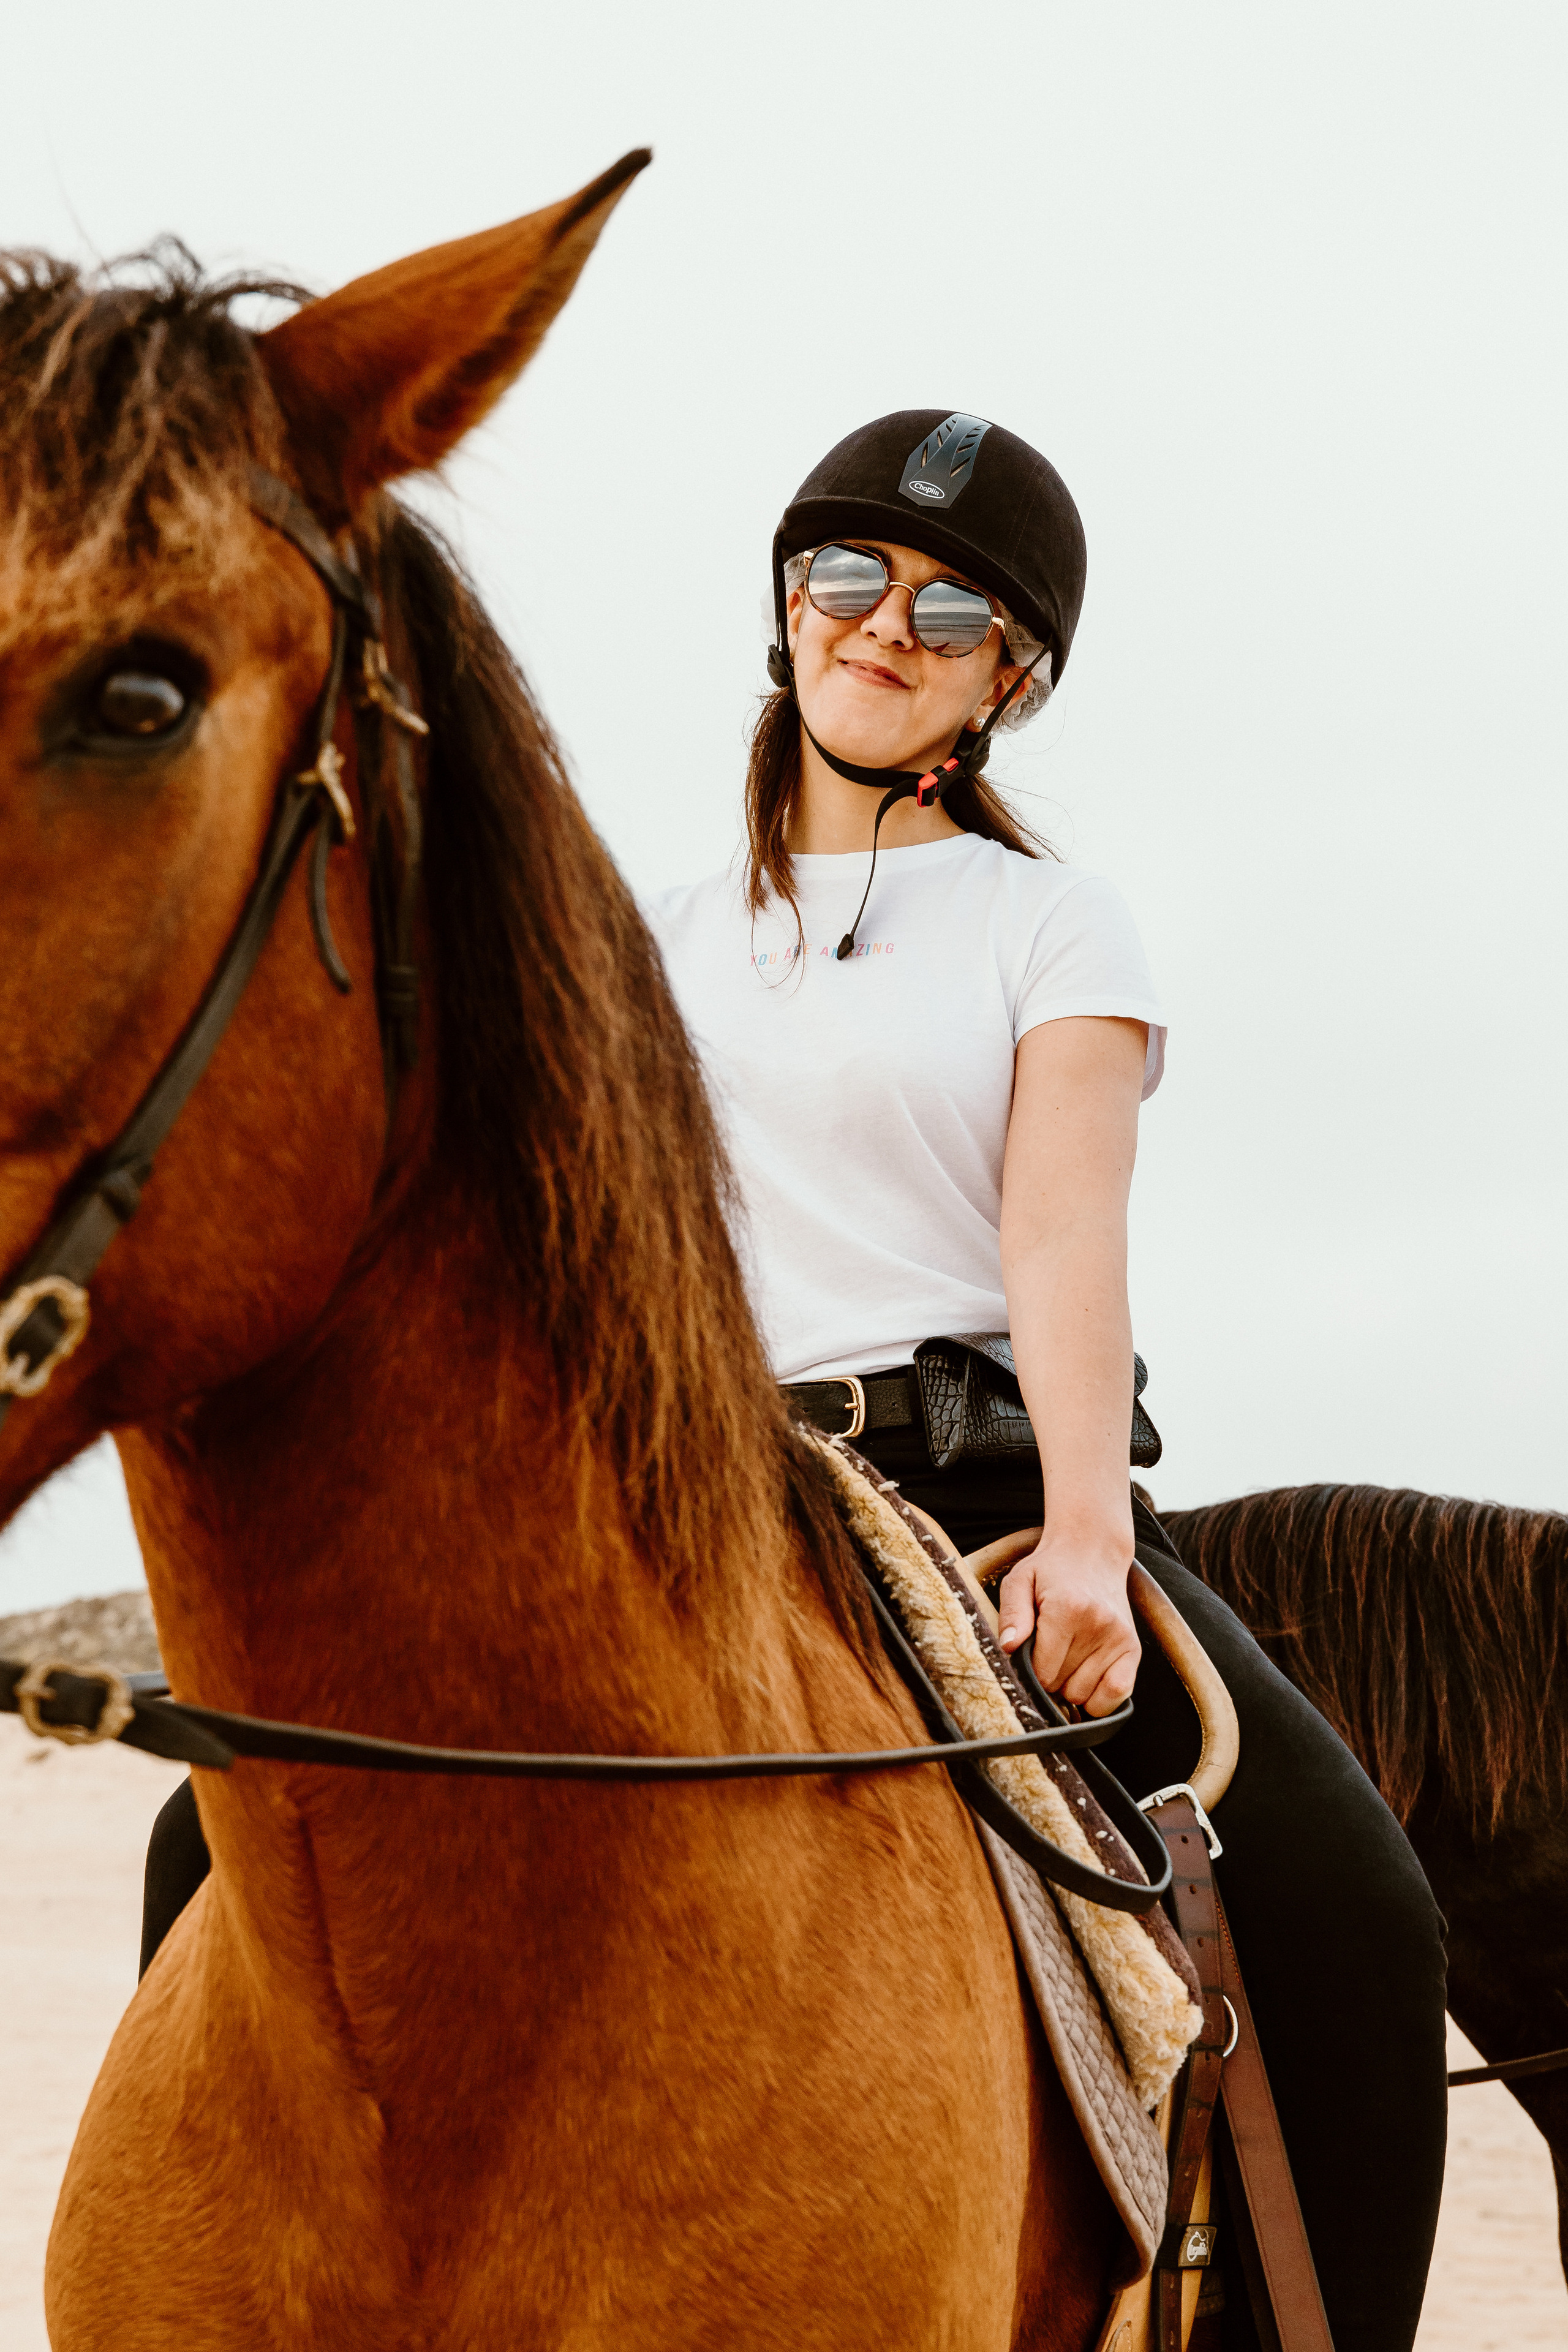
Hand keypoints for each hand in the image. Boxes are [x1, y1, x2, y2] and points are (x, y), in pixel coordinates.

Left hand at [996, 1536, 1139, 1716]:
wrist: (1093, 1552)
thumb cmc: (1051, 1570)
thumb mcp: (1020, 1580)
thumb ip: (1012, 1614)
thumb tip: (1008, 1647)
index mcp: (1066, 1610)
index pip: (1043, 1673)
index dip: (1029, 1674)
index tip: (1027, 1657)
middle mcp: (1098, 1625)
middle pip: (1063, 1687)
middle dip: (1049, 1678)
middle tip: (1047, 1652)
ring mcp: (1119, 1638)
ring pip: (1085, 1696)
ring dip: (1071, 1686)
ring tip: (1067, 1657)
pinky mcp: (1133, 1648)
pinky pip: (1118, 1694)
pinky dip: (1099, 1698)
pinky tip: (1086, 1678)